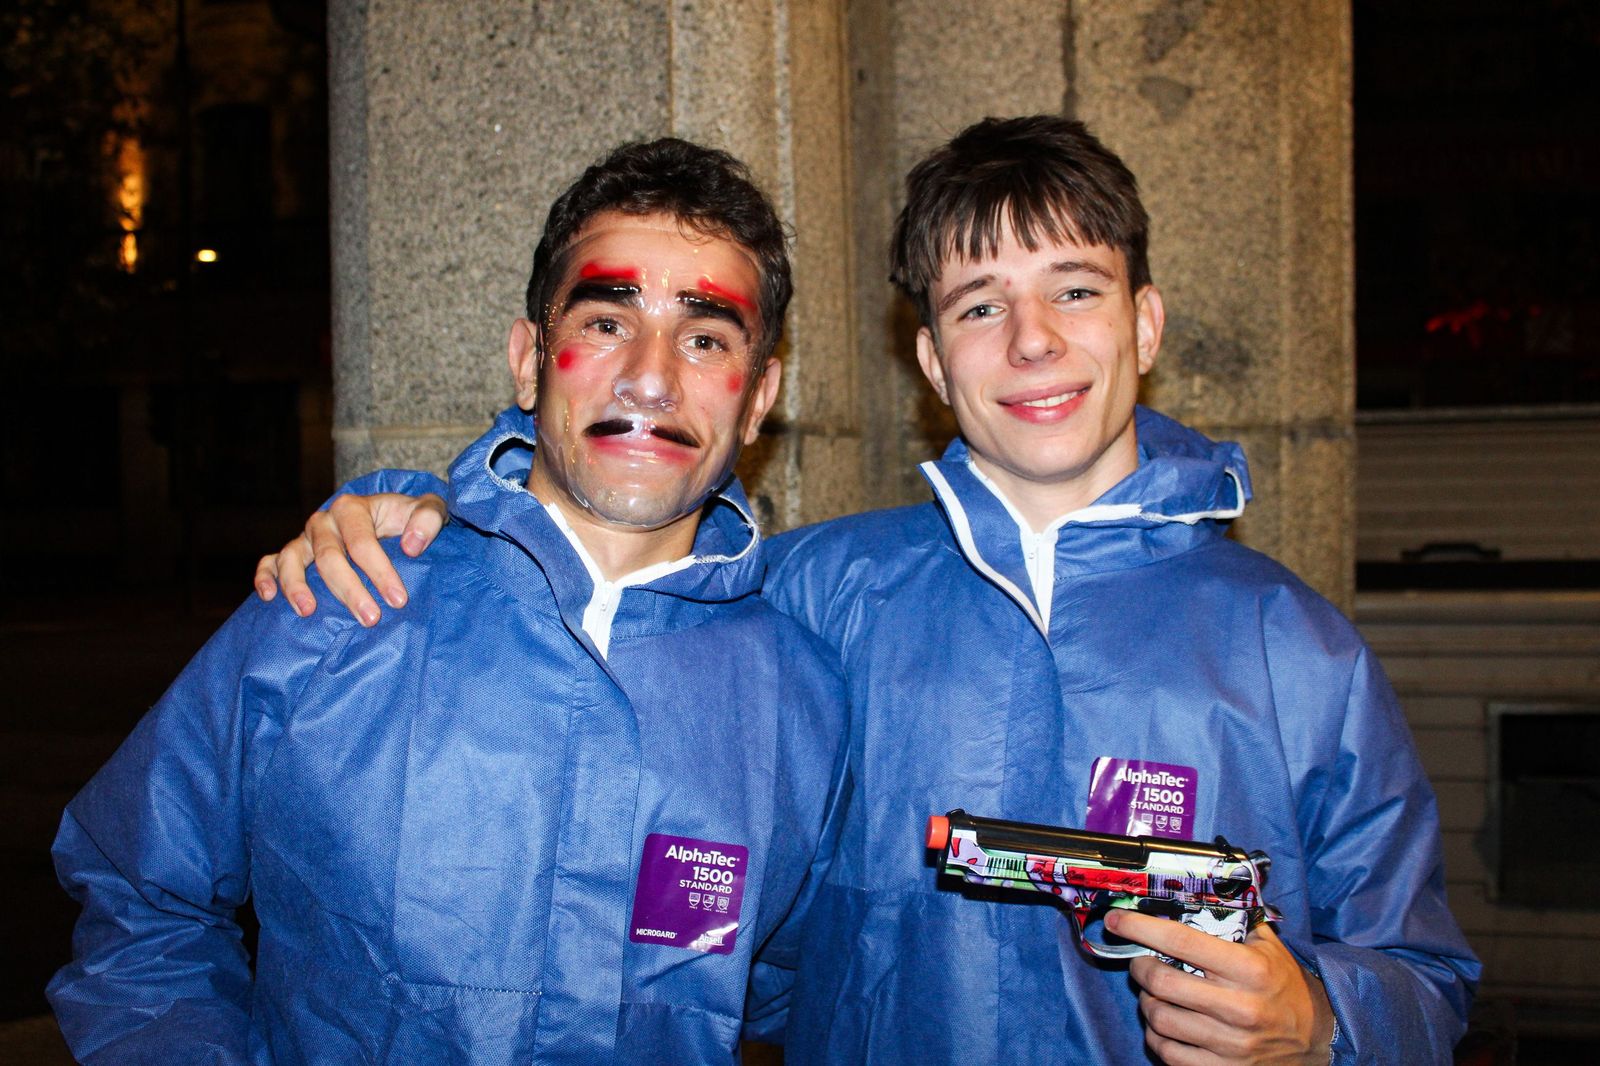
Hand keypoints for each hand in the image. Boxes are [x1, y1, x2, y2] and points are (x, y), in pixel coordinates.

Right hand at [253, 492, 446, 624]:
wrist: (391, 517)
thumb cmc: (409, 518)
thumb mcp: (429, 509)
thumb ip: (428, 519)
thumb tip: (411, 546)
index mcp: (352, 508)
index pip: (362, 542)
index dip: (379, 571)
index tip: (398, 600)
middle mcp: (324, 521)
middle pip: (329, 557)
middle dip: (349, 589)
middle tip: (370, 618)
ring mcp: (305, 538)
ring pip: (292, 559)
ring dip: (297, 586)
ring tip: (308, 612)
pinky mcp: (293, 553)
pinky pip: (270, 562)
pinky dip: (265, 577)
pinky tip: (268, 598)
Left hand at [1107, 909, 1334, 1064]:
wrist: (1317, 1037)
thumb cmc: (1283, 985)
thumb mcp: (1267, 946)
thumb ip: (1232, 922)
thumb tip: (1185, 897)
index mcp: (1248, 970)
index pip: (1180, 941)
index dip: (1141, 928)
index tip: (1118, 921)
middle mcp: (1239, 1007)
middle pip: (1161, 983)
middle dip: (1140, 967)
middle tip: (1140, 961)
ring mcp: (1231, 1044)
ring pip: (1159, 1019)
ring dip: (1147, 1002)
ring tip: (1155, 993)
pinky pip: (1169, 1053)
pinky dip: (1157, 1037)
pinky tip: (1165, 1024)